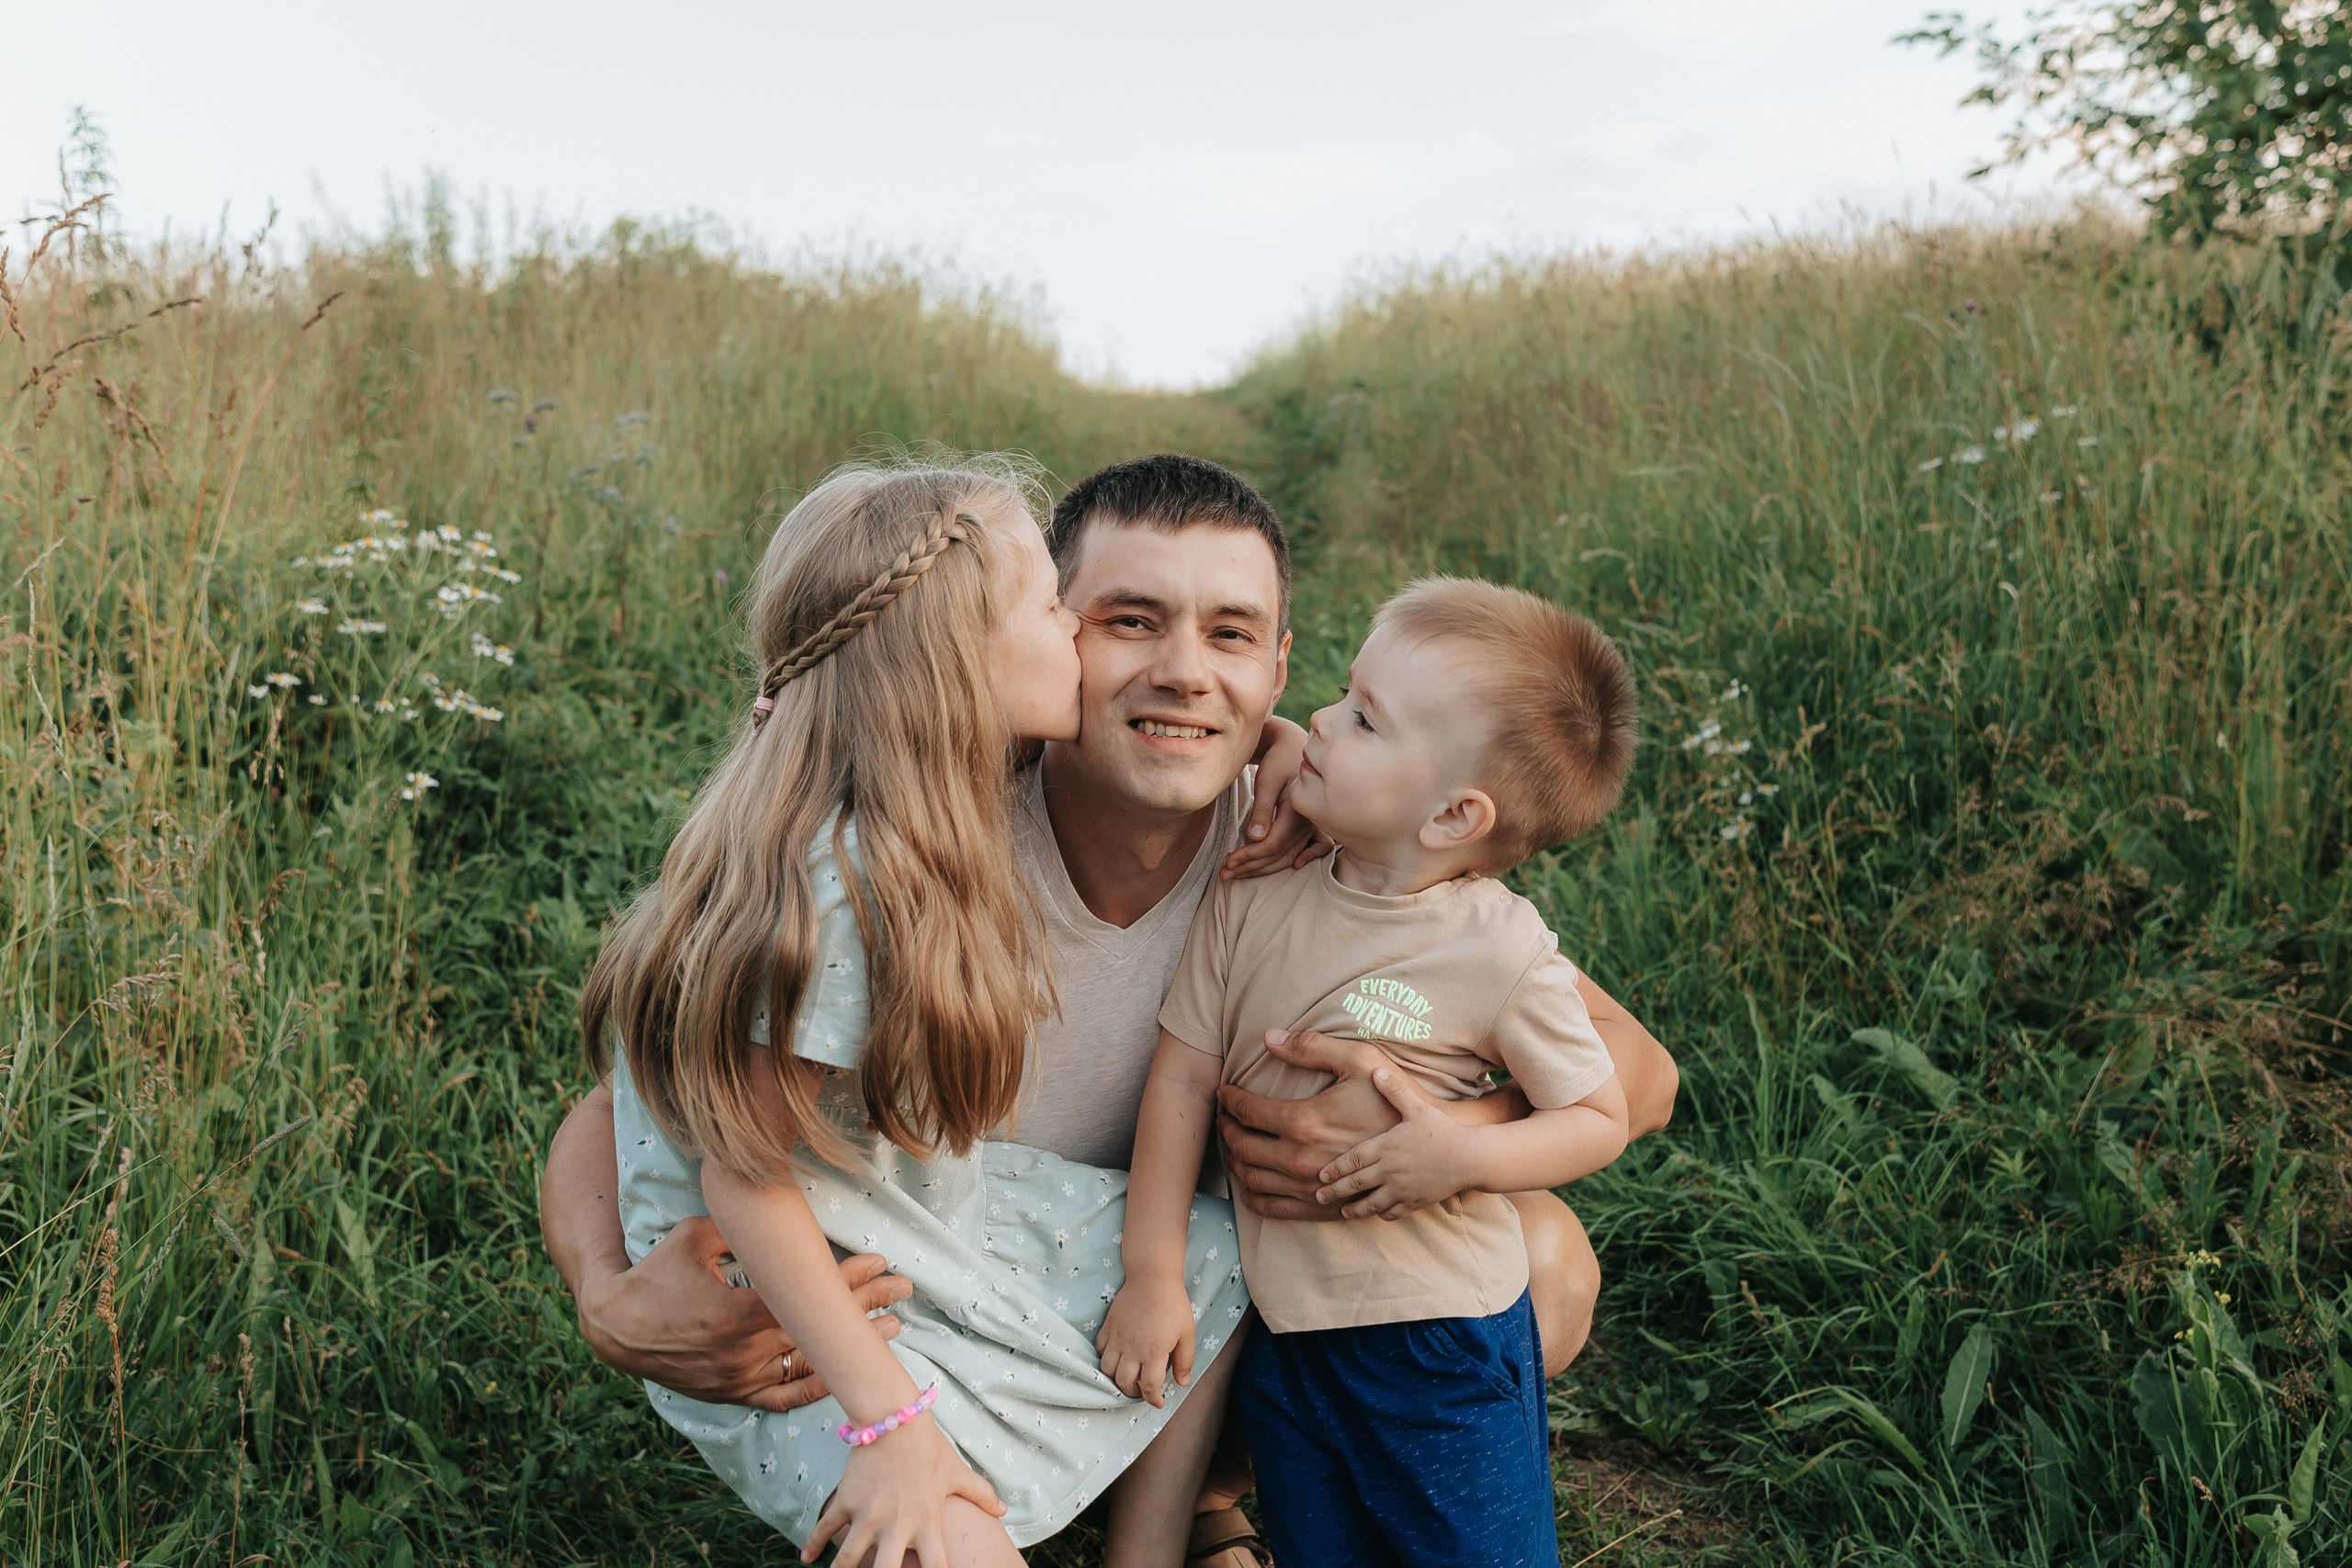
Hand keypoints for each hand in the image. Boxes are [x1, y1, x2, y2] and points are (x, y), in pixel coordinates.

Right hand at [575, 1217, 908, 1410]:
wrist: (616, 1325)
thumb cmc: (655, 1272)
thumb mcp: (696, 1236)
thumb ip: (742, 1226)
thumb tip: (779, 1202)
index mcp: (737, 1313)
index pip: (806, 1298)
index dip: (847, 1279)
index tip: (880, 1261)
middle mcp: (743, 1353)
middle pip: (816, 1330)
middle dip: (865, 1306)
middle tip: (903, 1288)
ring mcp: (739, 1378)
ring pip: (807, 1365)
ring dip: (849, 1347)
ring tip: (892, 1329)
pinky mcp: (732, 1393)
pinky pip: (781, 1397)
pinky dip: (813, 1388)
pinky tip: (842, 1376)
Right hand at [802, 1411, 1004, 1566]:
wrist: (894, 1417)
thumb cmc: (928, 1447)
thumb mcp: (956, 1472)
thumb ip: (979, 1493)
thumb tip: (1004, 1510)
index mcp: (927, 1523)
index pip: (938, 1567)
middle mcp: (897, 1526)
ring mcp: (868, 1515)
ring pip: (850, 1559)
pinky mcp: (846, 1501)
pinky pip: (825, 1529)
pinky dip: (813, 1546)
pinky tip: (807, 1559)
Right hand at [1094, 1275, 1196, 1408]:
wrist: (1152, 1277)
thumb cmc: (1173, 1305)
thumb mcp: (1187, 1334)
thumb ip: (1184, 1361)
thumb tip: (1182, 1383)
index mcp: (1154, 1352)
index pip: (1149, 1387)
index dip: (1153, 1399)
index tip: (1158, 1402)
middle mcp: (1132, 1349)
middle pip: (1124, 1383)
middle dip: (1133, 1393)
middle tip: (1142, 1390)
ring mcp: (1117, 1338)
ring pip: (1107, 1370)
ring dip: (1116, 1379)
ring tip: (1127, 1376)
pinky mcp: (1108, 1327)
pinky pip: (1100, 1350)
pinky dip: (1105, 1359)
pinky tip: (1116, 1358)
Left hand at [1214, 1030, 1404, 1219]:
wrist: (1428, 1150)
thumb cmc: (1393, 1101)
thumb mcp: (1359, 1060)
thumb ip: (1311, 1046)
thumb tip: (1269, 1037)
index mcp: (1304, 1121)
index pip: (1247, 1112)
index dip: (1230, 1101)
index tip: (1224, 1093)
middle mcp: (1299, 1159)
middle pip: (1242, 1147)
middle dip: (1227, 1131)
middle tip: (1224, 1120)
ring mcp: (1309, 1187)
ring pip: (1253, 1178)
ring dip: (1235, 1163)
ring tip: (1233, 1147)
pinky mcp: (1322, 1207)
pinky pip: (1275, 1208)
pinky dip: (1255, 1198)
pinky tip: (1250, 1187)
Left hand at [1222, 723, 1335, 879]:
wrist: (1295, 747)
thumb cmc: (1278, 760)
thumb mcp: (1267, 780)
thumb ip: (1262, 809)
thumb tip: (1255, 837)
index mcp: (1296, 811)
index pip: (1272, 844)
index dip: (1250, 856)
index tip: (1228, 862)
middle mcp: (1307, 822)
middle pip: (1279, 854)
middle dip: (1251, 867)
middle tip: (1225, 874)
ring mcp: (1311, 825)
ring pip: (1289, 855)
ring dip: (1263, 868)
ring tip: (1237, 873)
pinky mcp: (1310, 825)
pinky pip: (1309, 849)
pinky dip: (1299, 859)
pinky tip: (1295, 867)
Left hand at [1312, 1067, 1477, 1218]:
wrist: (1471, 1158)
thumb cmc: (1444, 1130)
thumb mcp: (1417, 1107)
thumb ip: (1394, 1090)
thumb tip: (1376, 1071)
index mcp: (1387, 1146)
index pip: (1353, 1160)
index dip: (1335, 1168)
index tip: (1320, 1175)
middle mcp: (1390, 1170)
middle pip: (1355, 1184)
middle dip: (1335, 1191)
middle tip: (1318, 1196)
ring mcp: (1402, 1189)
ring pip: (1371, 1203)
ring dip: (1354, 1208)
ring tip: (1343, 1211)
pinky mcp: (1415, 1202)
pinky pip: (1393, 1212)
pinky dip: (1381, 1214)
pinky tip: (1375, 1213)